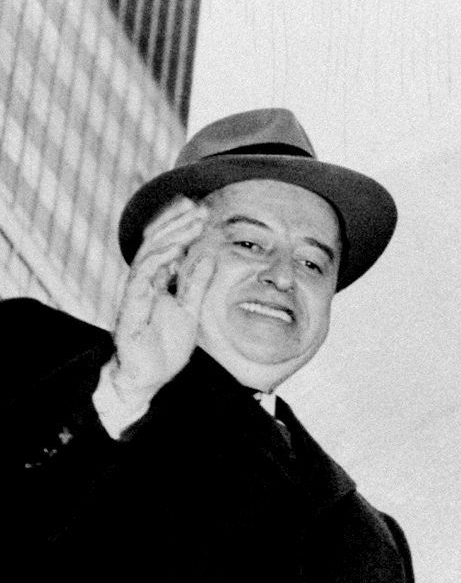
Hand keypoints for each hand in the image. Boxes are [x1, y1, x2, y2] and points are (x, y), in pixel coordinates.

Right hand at [105, 198, 215, 408]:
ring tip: (191, 220)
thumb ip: (195, 285)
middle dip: (177, 222)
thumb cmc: (164, 347)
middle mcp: (144, 281)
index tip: (202, 211)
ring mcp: (135, 291)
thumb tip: (209, 257)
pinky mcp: (130, 305)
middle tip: (197, 205)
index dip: (182, 227)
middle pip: (157, 242)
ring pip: (149, 253)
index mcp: (156, 281)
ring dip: (171, 234)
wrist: (147, 377)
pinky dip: (158, 260)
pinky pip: (142, 276)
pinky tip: (175, 248)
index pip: (167, 245)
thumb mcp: (189, 311)